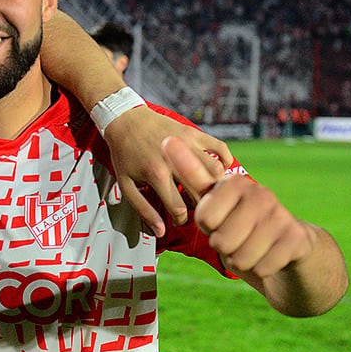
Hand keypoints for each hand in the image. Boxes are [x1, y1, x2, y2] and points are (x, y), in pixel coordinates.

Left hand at [103, 106, 232, 235]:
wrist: (125, 119)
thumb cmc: (124, 154)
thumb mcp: (126, 184)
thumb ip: (144, 210)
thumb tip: (160, 232)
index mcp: (157, 174)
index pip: (180, 209)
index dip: (180, 219)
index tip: (177, 218)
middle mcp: (176, 160)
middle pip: (202, 193)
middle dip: (201, 206)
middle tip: (194, 207)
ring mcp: (188, 144)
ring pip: (216, 173)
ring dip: (216, 186)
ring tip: (206, 192)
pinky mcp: (195, 133)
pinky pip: (221, 148)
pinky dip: (225, 162)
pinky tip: (218, 172)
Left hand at [161, 135, 313, 280]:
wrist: (288, 247)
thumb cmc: (239, 224)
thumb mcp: (212, 202)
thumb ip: (191, 175)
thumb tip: (167, 139)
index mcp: (235, 183)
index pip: (204, 217)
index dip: (208, 227)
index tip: (218, 219)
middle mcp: (260, 193)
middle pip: (221, 241)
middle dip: (224, 247)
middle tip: (237, 236)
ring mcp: (281, 215)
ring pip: (241, 257)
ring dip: (242, 260)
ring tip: (251, 246)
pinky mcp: (297, 238)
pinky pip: (261, 268)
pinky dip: (260, 269)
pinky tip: (269, 256)